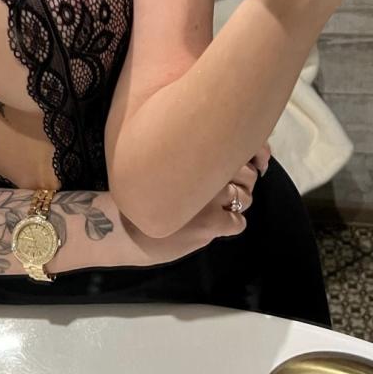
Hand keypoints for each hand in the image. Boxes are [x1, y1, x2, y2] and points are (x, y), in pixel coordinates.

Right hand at [128, 165, 258, 263]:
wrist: (125, 225)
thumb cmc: (141, 191)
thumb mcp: (167, 164)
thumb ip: (193, 158)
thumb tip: (222, 156)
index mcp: (195, 152)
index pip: (238, 147)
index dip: (247, 156)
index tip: (244, 163)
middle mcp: (205, 170)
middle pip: (247, 174)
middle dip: (244, 182)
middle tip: (231, 189)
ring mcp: (209, 197)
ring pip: (245, 198)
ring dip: (239, 203)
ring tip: (224, 207)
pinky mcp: (210, 224)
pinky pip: (239, 222)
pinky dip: (233, 223)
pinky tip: (218, 224)